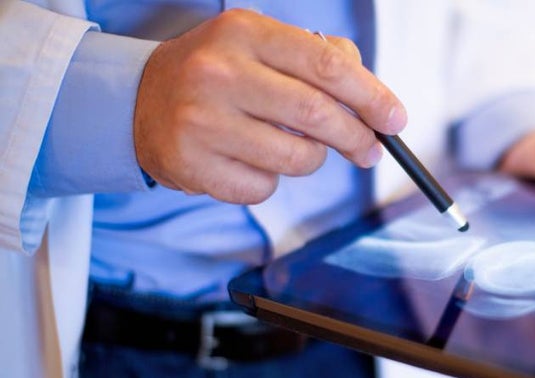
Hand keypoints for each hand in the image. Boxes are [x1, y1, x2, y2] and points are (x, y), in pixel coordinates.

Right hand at [134, 9, 405, 203]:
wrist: (138, 101)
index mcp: (244, 32)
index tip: (396, 119)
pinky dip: (271, 181)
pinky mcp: (193, 166)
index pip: (326, 66)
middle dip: (357, 137)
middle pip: (317, 114)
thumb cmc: (219, 74)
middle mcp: (220, 73)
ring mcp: (202, 122)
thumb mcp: (260, 45)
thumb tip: (373, 97)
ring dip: (311, 160)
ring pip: (297, 158)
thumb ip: (317, 59)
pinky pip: (264, 188)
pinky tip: (250, 161)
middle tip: (370, 150)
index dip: (371, 96)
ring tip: (293, 147)